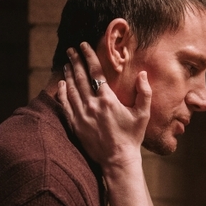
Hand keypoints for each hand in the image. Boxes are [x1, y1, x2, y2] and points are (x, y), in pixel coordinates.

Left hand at [58, 43, 150, 170]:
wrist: (117, 159)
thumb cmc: (132, 137)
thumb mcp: (143, 114)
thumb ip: (144, 92)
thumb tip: (142, 74)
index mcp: (108, 100)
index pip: (95, 72)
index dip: (88, 56)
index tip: (83, 45)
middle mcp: (92, 105)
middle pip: (80, 77)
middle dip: (75, 61)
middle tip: (70, 50)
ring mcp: (81, 115)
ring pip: (71, 89)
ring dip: (68, 74)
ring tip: (66, 64)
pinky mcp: (75, 125)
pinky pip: (65, 104)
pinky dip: (62, 92)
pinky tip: (61, 85)